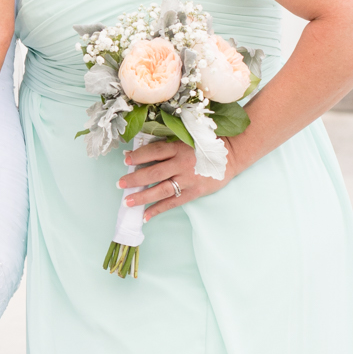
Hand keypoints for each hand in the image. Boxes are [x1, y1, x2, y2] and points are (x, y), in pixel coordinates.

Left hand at [117, 136, 239, 218]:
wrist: (232, 154)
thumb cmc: (206, 143)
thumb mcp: (188, 137)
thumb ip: (168, 144)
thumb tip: (142, 152)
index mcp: (179, 147)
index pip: (154, 152)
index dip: (138, 156)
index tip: (126, 160)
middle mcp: (182, 164)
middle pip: (154, 173)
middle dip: (134, 179)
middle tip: (120, 184)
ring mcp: (188, 179)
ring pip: (161, 190)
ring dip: (143, 197)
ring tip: (128, 202)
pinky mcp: (195, 192)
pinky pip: (173, 203)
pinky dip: (159, 209)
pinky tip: (146, 216)